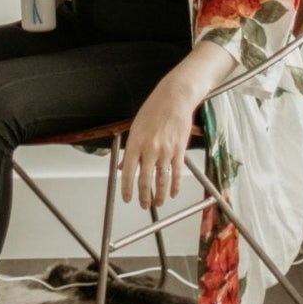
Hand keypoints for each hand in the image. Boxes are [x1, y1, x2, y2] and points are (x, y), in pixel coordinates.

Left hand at [119, 76, 198, 209]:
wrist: (174, 99)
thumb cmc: (153, 110)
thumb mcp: (135, 128)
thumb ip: (130, 150)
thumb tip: (123, 167)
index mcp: (135, 143)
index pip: (128, 172)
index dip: (127, 188)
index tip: (127, 198)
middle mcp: (150, 149)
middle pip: (145, 180)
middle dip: (144, 196)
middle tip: (143, 205)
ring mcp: (165, 151)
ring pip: (162, 180)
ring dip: (160, 195)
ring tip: (158, 203)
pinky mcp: (179, 150)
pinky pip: (176, 173)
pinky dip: (175, 186)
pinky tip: (174, 193)